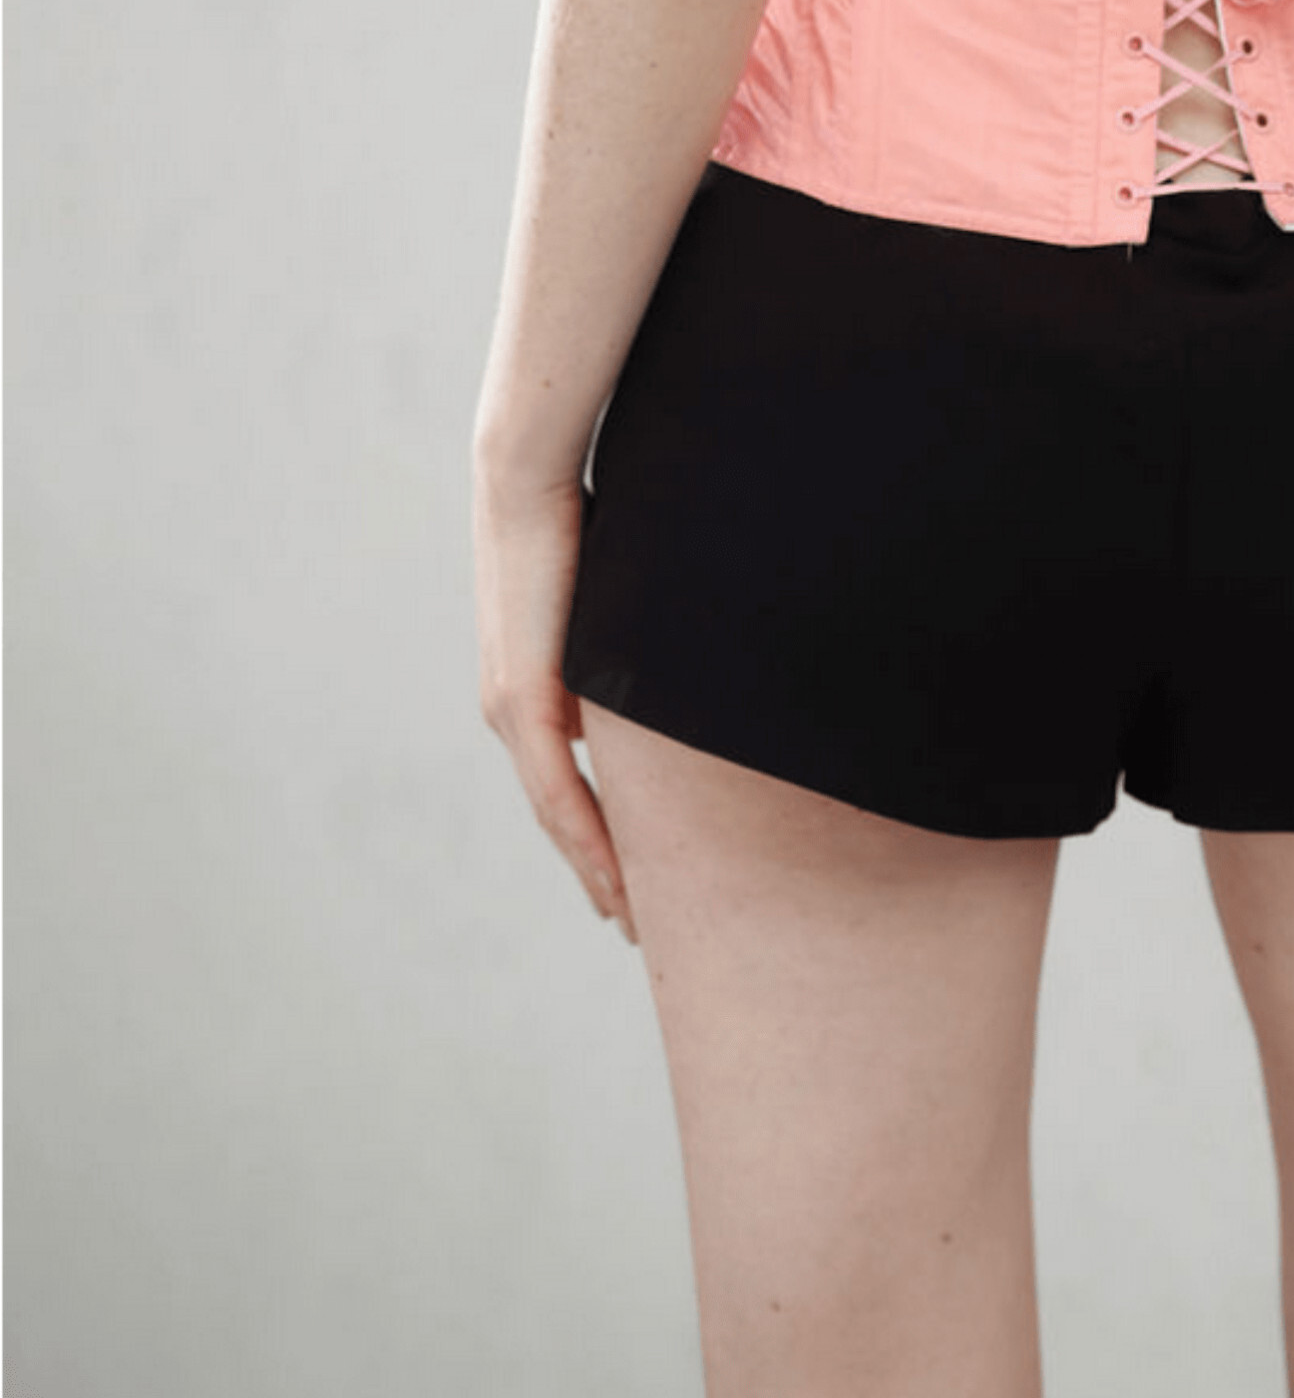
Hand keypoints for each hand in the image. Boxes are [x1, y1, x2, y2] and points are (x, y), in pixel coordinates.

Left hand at [473, 464, 637, 944]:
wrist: (523, 478)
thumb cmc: (575, 515)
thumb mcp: (608, 594)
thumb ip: (626, 635)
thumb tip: (679, 646)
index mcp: (530, 686)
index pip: (563, 778)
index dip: (596, 829)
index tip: (632, 871)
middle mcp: (510, 709)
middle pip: (558, 813)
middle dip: (598, 868)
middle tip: (635, 919)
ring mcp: (512, 711)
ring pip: (557, 816)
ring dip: (595, 869)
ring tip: (631, 916)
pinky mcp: (523, 702)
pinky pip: (556, 794)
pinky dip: (586, 842)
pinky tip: (614, 880)